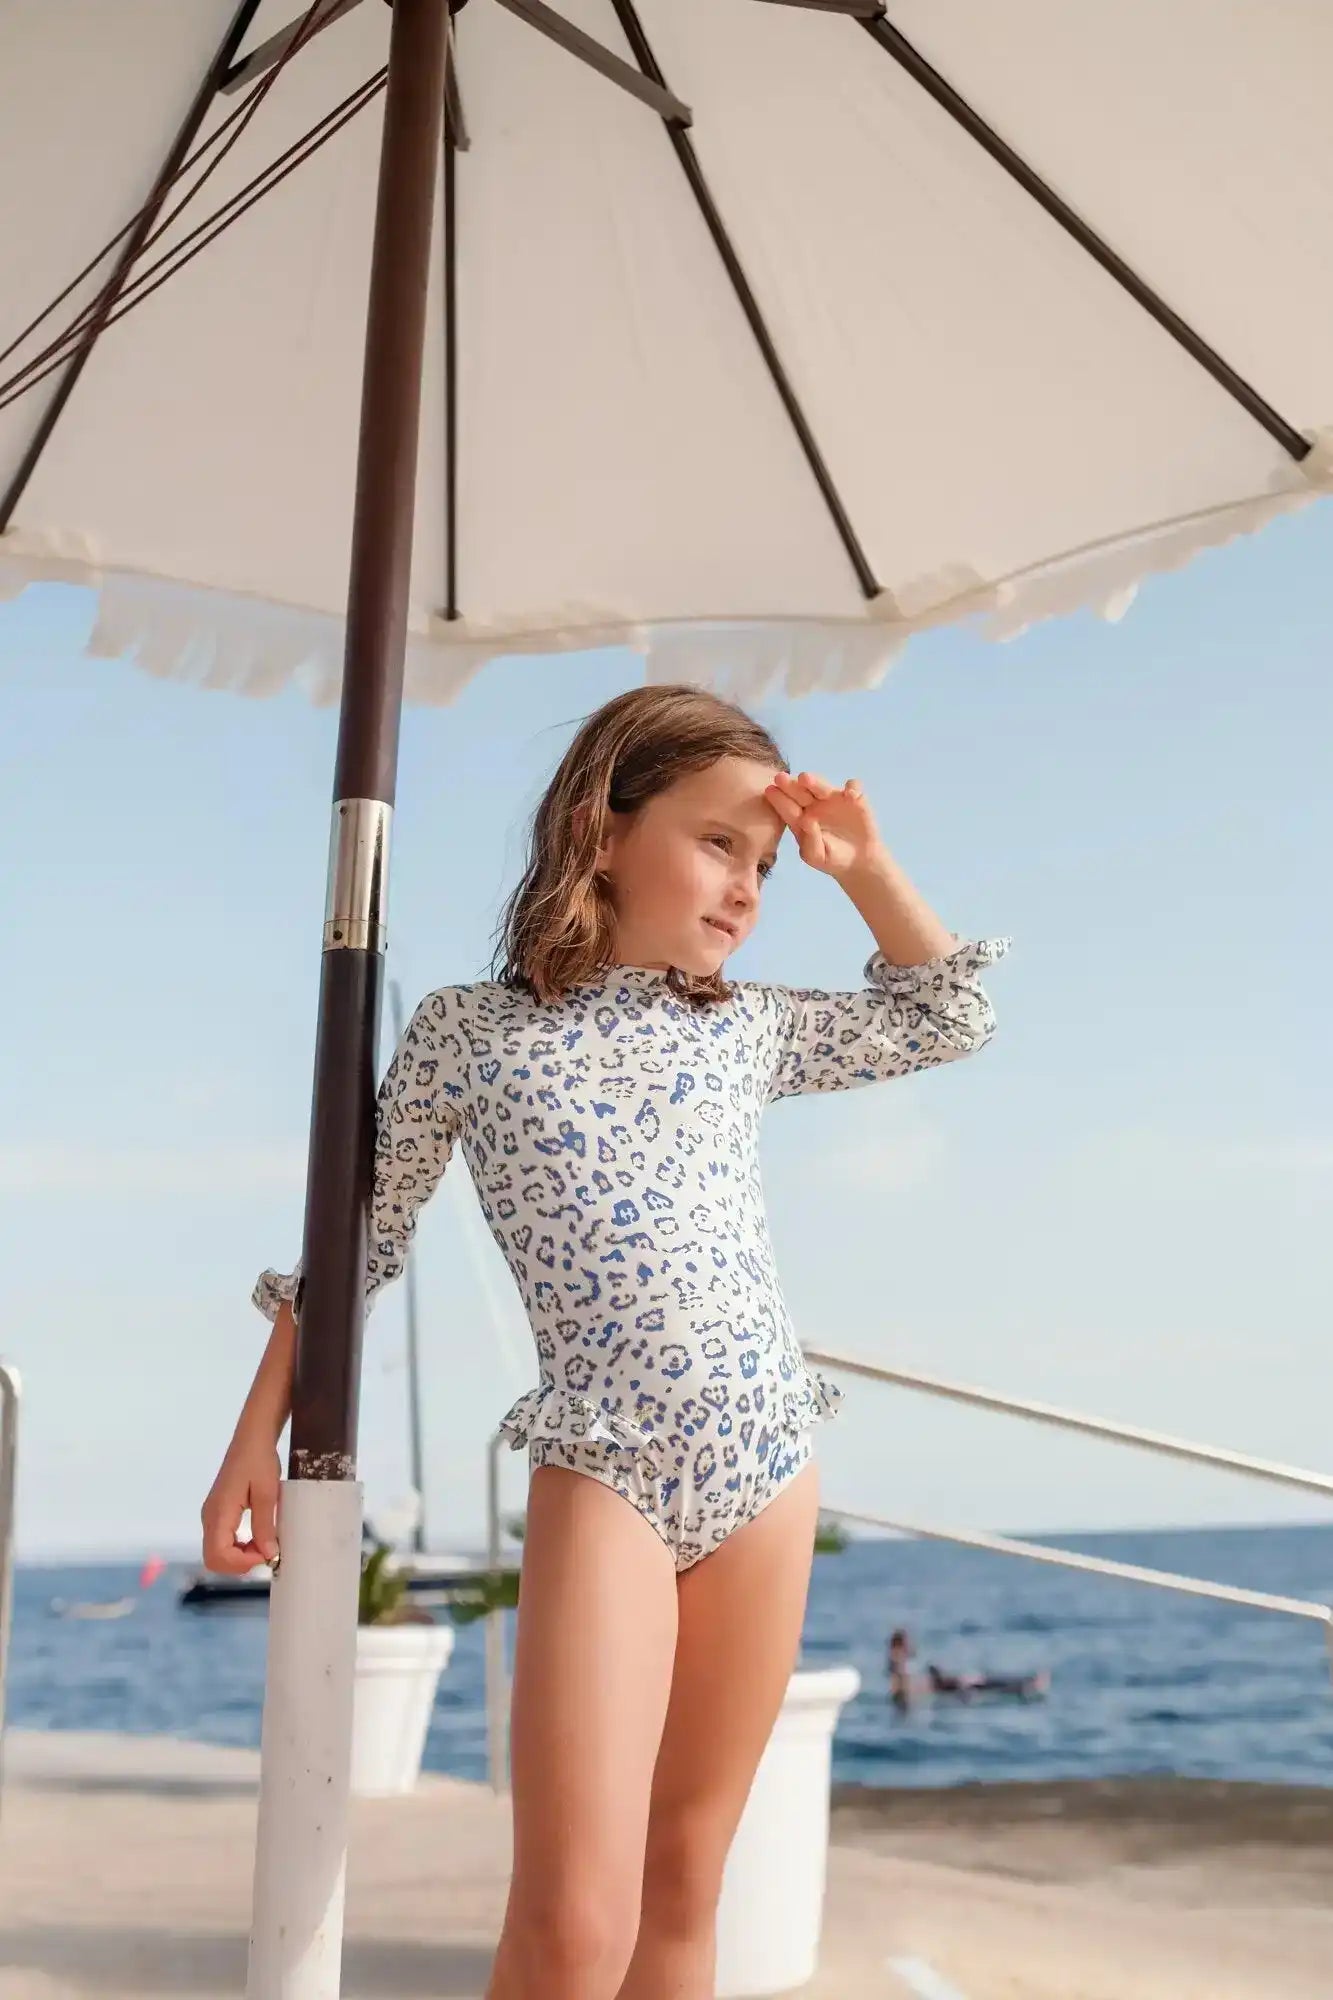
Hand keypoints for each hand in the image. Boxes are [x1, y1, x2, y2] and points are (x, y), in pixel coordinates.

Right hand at [201, 1432, 281, 1573]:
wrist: (252, 1439)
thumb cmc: (260, 1461)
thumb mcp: (267, 1494)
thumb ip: (265, 1526)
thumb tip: (269, 1556)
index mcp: (219, 1512)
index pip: (218, 1554)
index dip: (242, 1563)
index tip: (267, 1555)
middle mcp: (209, 1517)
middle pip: (213, 1559)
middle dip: (240, 1564)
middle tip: (266, 1553)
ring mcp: (211, 1515)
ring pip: (216, 1552)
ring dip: (239, 1557)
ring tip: (264, 1545)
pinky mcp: (217, 1513)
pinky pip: (221, 1541)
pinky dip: (237, 1548)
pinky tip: (256, 1539)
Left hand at [764, 771, 884, 881]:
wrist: (857, 861)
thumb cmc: (831, 859)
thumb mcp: (817, 856)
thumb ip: (810, 841)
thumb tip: (806, 820)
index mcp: (800, 818)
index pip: (787, 807)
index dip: (779, 798)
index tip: (770, 790)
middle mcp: (814, 804)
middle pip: (801, 791)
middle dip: (790, 785)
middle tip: (780, 778)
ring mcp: (833, 799)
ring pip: (822, 786)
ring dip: (815, 782)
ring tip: (805, 778)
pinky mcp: (853, 798)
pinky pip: (853, 788)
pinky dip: (852, 788)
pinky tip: (851, 795)